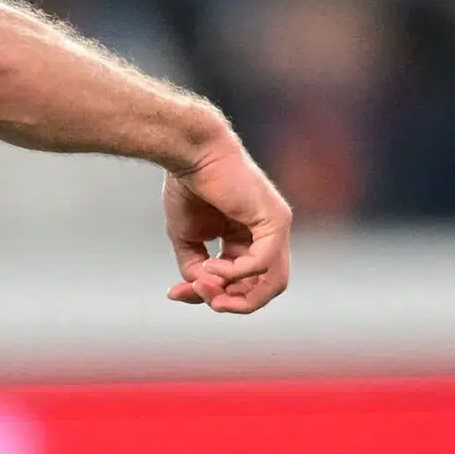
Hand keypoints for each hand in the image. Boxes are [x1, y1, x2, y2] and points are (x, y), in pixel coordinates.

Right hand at [163, 134, 290, 313]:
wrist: (190, 151)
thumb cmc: (188, 186)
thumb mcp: (187, 238)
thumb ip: (196, 268)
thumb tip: (201, 291)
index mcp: (250, 239)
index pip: (245, 284)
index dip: (215, 296)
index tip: (178, 292)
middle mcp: (269, 235)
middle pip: (264, 289)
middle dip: (230, 302)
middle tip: (197, 293)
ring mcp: (277, 228)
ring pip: (273, 283)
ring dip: (238, 297)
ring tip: (206, 287)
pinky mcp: (276, 220)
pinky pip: (263, 263)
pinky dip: (236, 273)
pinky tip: (212, 266)